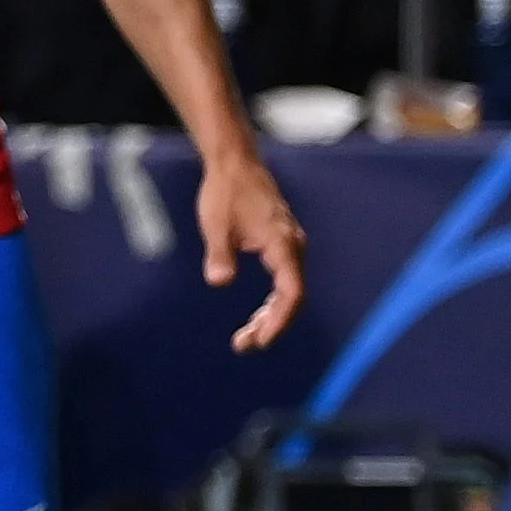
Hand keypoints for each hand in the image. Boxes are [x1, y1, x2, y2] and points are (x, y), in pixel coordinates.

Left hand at [197, 147, 306, 351]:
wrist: (235, 164)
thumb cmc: (225, 192)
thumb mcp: (216, 225)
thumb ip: (220, 255)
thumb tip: (219, 282)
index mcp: (282, 244)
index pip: (292, 293)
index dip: (280, 321)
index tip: (261, 340)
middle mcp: (293, 246)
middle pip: (293, 297)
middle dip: (272, 325)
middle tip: (244, 345)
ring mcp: (290, 245)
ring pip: (290, 291)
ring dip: (272, 316)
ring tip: (247, 338)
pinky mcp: (282, 244)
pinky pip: (285, 281)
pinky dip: (274, 302)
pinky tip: (257, 316)